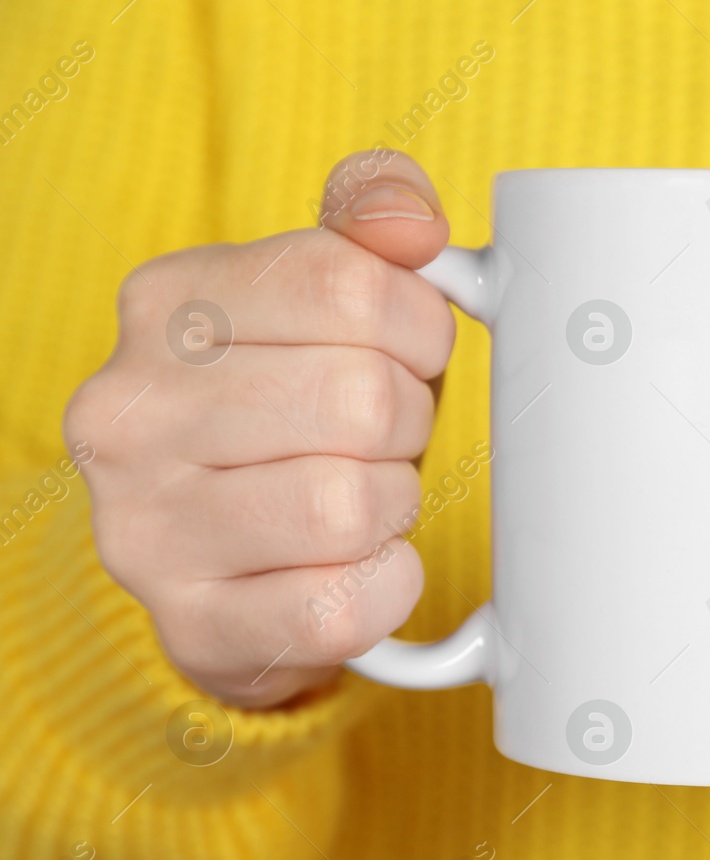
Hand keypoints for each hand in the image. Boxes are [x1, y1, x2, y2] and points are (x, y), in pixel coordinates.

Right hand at [63, 150, 453, 706]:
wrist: (236, 565)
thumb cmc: (297, 416)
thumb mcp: (323, 300)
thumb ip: (367, 225)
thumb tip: (410, 221)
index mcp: (165, 304)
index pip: (349, 285)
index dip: (419, 327)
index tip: (408, 353)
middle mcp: (129, 414)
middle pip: (360, 398)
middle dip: (407, 422)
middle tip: (383, 438)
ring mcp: (146, 528)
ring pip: (349, 505)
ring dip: (394, 504)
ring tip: (365, 498)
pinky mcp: (195, 626)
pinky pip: (344, 604)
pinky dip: (388, 584)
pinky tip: (364, 566)